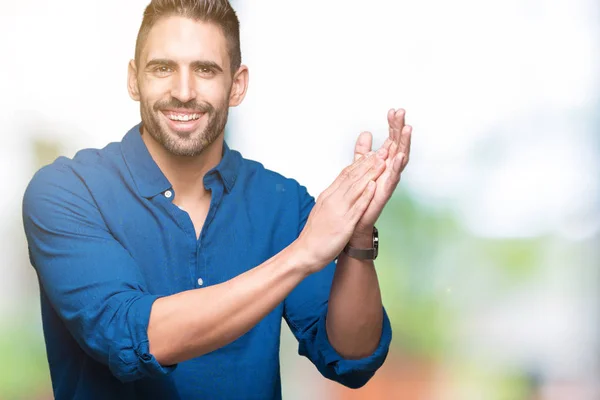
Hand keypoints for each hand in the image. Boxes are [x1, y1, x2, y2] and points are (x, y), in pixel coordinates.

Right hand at [295, 149, 387, 271]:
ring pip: (356, 188)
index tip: (371, 153)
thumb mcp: (322, 209)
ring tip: (382, 163)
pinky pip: (356, 207)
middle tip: (381, 151)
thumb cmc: (315, 234)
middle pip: (352, 177)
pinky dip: (365, 195)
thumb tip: (340, 190)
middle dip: (368, 163)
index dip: (359, 163)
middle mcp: (333, 199)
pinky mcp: (344, 224)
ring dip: (370, 174)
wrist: (305, 252)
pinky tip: (373, 186)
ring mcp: (339, 211)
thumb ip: (332, 198)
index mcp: (328, 195)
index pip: (345, 174)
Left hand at [350, 108, 411, 242]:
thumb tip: (366, 133)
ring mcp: (389, 181)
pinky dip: (397, 166)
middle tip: (402, 112)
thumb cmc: (360, 195)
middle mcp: (389, 170)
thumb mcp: (360, 167)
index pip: (391, 139)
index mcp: (384, 162)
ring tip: (407, 128)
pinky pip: (393, 178)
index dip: (393, 126)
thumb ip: (363, 151)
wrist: (354, 220)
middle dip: (400, 129)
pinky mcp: (384, 193)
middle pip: (398, 145)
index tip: (393, 110)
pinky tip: (399, 155)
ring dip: (404, 144)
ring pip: (400, 159)